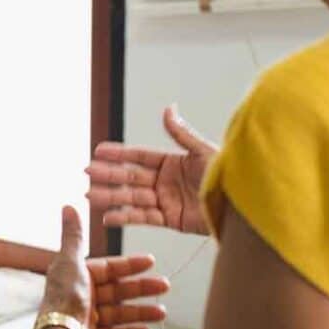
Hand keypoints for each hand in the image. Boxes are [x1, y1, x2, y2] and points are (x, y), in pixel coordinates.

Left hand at [38, 206, 169, 328]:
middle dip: (141, 289)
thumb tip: (68, 205)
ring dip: (141, 312)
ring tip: (162, 313)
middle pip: (117, 291)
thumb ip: (73, 236)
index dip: (129, 265)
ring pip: (119, 314)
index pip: (108, 268)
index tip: (151, 262)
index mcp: (76, 276)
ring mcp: (86, 319)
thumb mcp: (70, 261)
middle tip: (165, 285)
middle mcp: (81, 296)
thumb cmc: (63, 296)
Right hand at [87, 105, 217, 234]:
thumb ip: (181, 134)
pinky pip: (143, 218)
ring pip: (132, 198)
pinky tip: (108, 217)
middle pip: (130, 177)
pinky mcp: (170, 219)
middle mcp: (165, 181)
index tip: (98, 151)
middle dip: (108, 175)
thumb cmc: (228, 176)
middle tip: (87, 173)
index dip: (118, 154)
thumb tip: (168, 109)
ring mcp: (166, 200)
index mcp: (172, 162)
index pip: (138, 156)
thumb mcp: (203, 151)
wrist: (241, 205)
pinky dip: (125, 218)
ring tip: (90, 196)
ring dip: (110, 197)